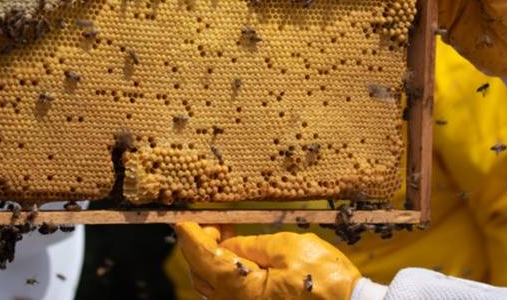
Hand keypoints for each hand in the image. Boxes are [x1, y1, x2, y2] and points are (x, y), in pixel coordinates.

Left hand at [174, 222, 361, 299]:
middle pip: (201, 271)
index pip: (201, 256)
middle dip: (201, 242)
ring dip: (213, 255)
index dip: (190, 232)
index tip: (181, 216)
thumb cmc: (325, 280)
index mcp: (239, 289)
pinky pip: (229, 291)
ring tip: (226, 231)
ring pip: (213, 283)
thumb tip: (229, 242)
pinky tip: (239, 252)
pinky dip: (227, 268)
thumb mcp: (288, 249)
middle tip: (214, 219)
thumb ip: (251, 244)